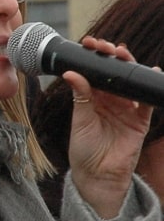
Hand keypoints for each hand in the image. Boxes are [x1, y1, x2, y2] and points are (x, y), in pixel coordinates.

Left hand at [65, 37, 153, 217]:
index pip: (95, 72)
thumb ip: (80, 97)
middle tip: (104, 46)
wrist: (97, 176)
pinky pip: (147, 99)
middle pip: (114, 72)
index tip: (88, 43)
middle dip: (111, 56)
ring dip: (128, 65)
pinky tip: (149, 71)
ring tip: (121, 54)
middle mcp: (111, 100)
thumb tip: (71, 73)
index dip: (93, 57)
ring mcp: (127, 108)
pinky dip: (148, 85)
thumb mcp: (80, 121)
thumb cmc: (84, 151)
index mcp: (92, 99)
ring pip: (130, 81)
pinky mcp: (141, 119)